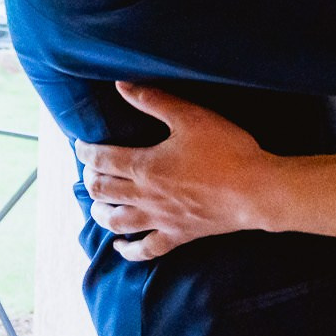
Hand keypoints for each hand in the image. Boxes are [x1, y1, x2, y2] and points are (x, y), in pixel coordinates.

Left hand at [74, 83, 276, 261]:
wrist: (255, 190)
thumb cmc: (226, 150)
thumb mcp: (190, 116)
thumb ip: (153, 100)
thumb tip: (121, 85)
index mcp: (145, 166)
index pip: (102, 160)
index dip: (86, 152)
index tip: (80, 145)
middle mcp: (145, 196)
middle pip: (103, 192)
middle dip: (89, 180)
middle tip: (89, 171)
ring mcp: (160, 219)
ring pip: (117, 222)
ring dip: (100, 213)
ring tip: (96, 206)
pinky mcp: (178, 235)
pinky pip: (146, 249)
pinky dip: (129, 250)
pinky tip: (120, 247)